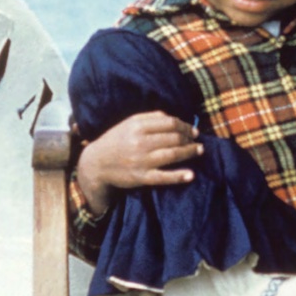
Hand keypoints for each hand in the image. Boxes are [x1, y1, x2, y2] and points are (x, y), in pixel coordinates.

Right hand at [76, 111, 203, 213]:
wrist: (95, 164)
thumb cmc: (115, 141)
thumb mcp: (128, 124)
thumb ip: (149, 118)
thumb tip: (172, 118)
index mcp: (137, 126)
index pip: (169, 123)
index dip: (185, 126)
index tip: (193, 130)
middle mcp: (139, 142)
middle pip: (174, 138)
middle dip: (189, 138)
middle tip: (198, 141)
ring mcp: (141, 160)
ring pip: (172, 154)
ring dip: (190, 152)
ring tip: (200, 150)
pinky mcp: (141, 177)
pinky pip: (163, 177)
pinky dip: (179, 176)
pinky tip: (191, 175)